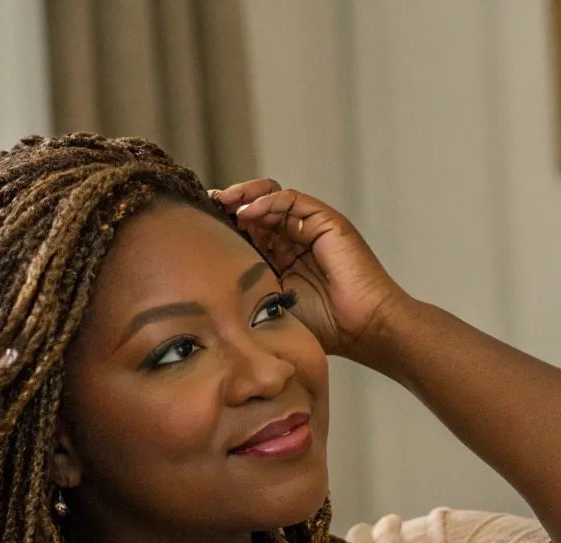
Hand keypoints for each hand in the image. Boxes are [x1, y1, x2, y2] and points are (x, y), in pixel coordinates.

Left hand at [213, 179, 412, 360]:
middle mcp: (294, 238)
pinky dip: (268, 202)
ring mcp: (310, 227)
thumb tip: (204, 283)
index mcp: (281, 256)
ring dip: (245, 195)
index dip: (223, 222)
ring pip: (272, 196)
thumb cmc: (323, 326)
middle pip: (255, 206)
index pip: (247, 228)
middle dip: (229, 203)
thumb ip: (247, 284)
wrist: (362, 328)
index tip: (198, 223)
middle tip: (206, 206)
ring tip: (223, 202)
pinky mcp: (325, 221)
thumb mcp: (271, 302)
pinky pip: (292, 200)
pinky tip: (248, 213)